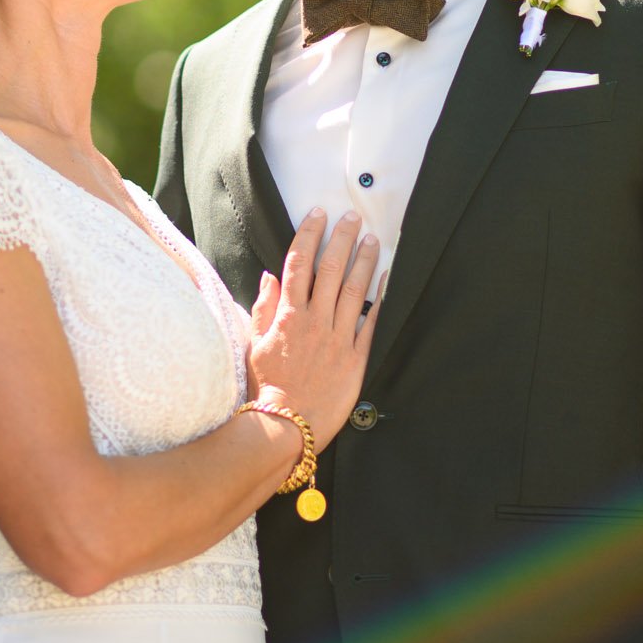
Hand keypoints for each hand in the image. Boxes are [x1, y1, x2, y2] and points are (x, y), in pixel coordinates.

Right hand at [247, 208, 381, 443]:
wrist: (285, 427)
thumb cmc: (265, 389)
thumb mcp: (254, 345)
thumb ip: (263, 309)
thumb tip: (270, 277)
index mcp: (287, 316)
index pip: (298, 265)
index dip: (309, 235)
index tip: (318, 215)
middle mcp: (314, 321)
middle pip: (329, 269)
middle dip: (341, 238)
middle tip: (352, 216)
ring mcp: (337, 339)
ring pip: (354, 290)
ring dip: (363, 261)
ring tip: (372, 239)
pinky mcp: (356, 359)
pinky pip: (372, 323)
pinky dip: (381, 299)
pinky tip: (388, 278)